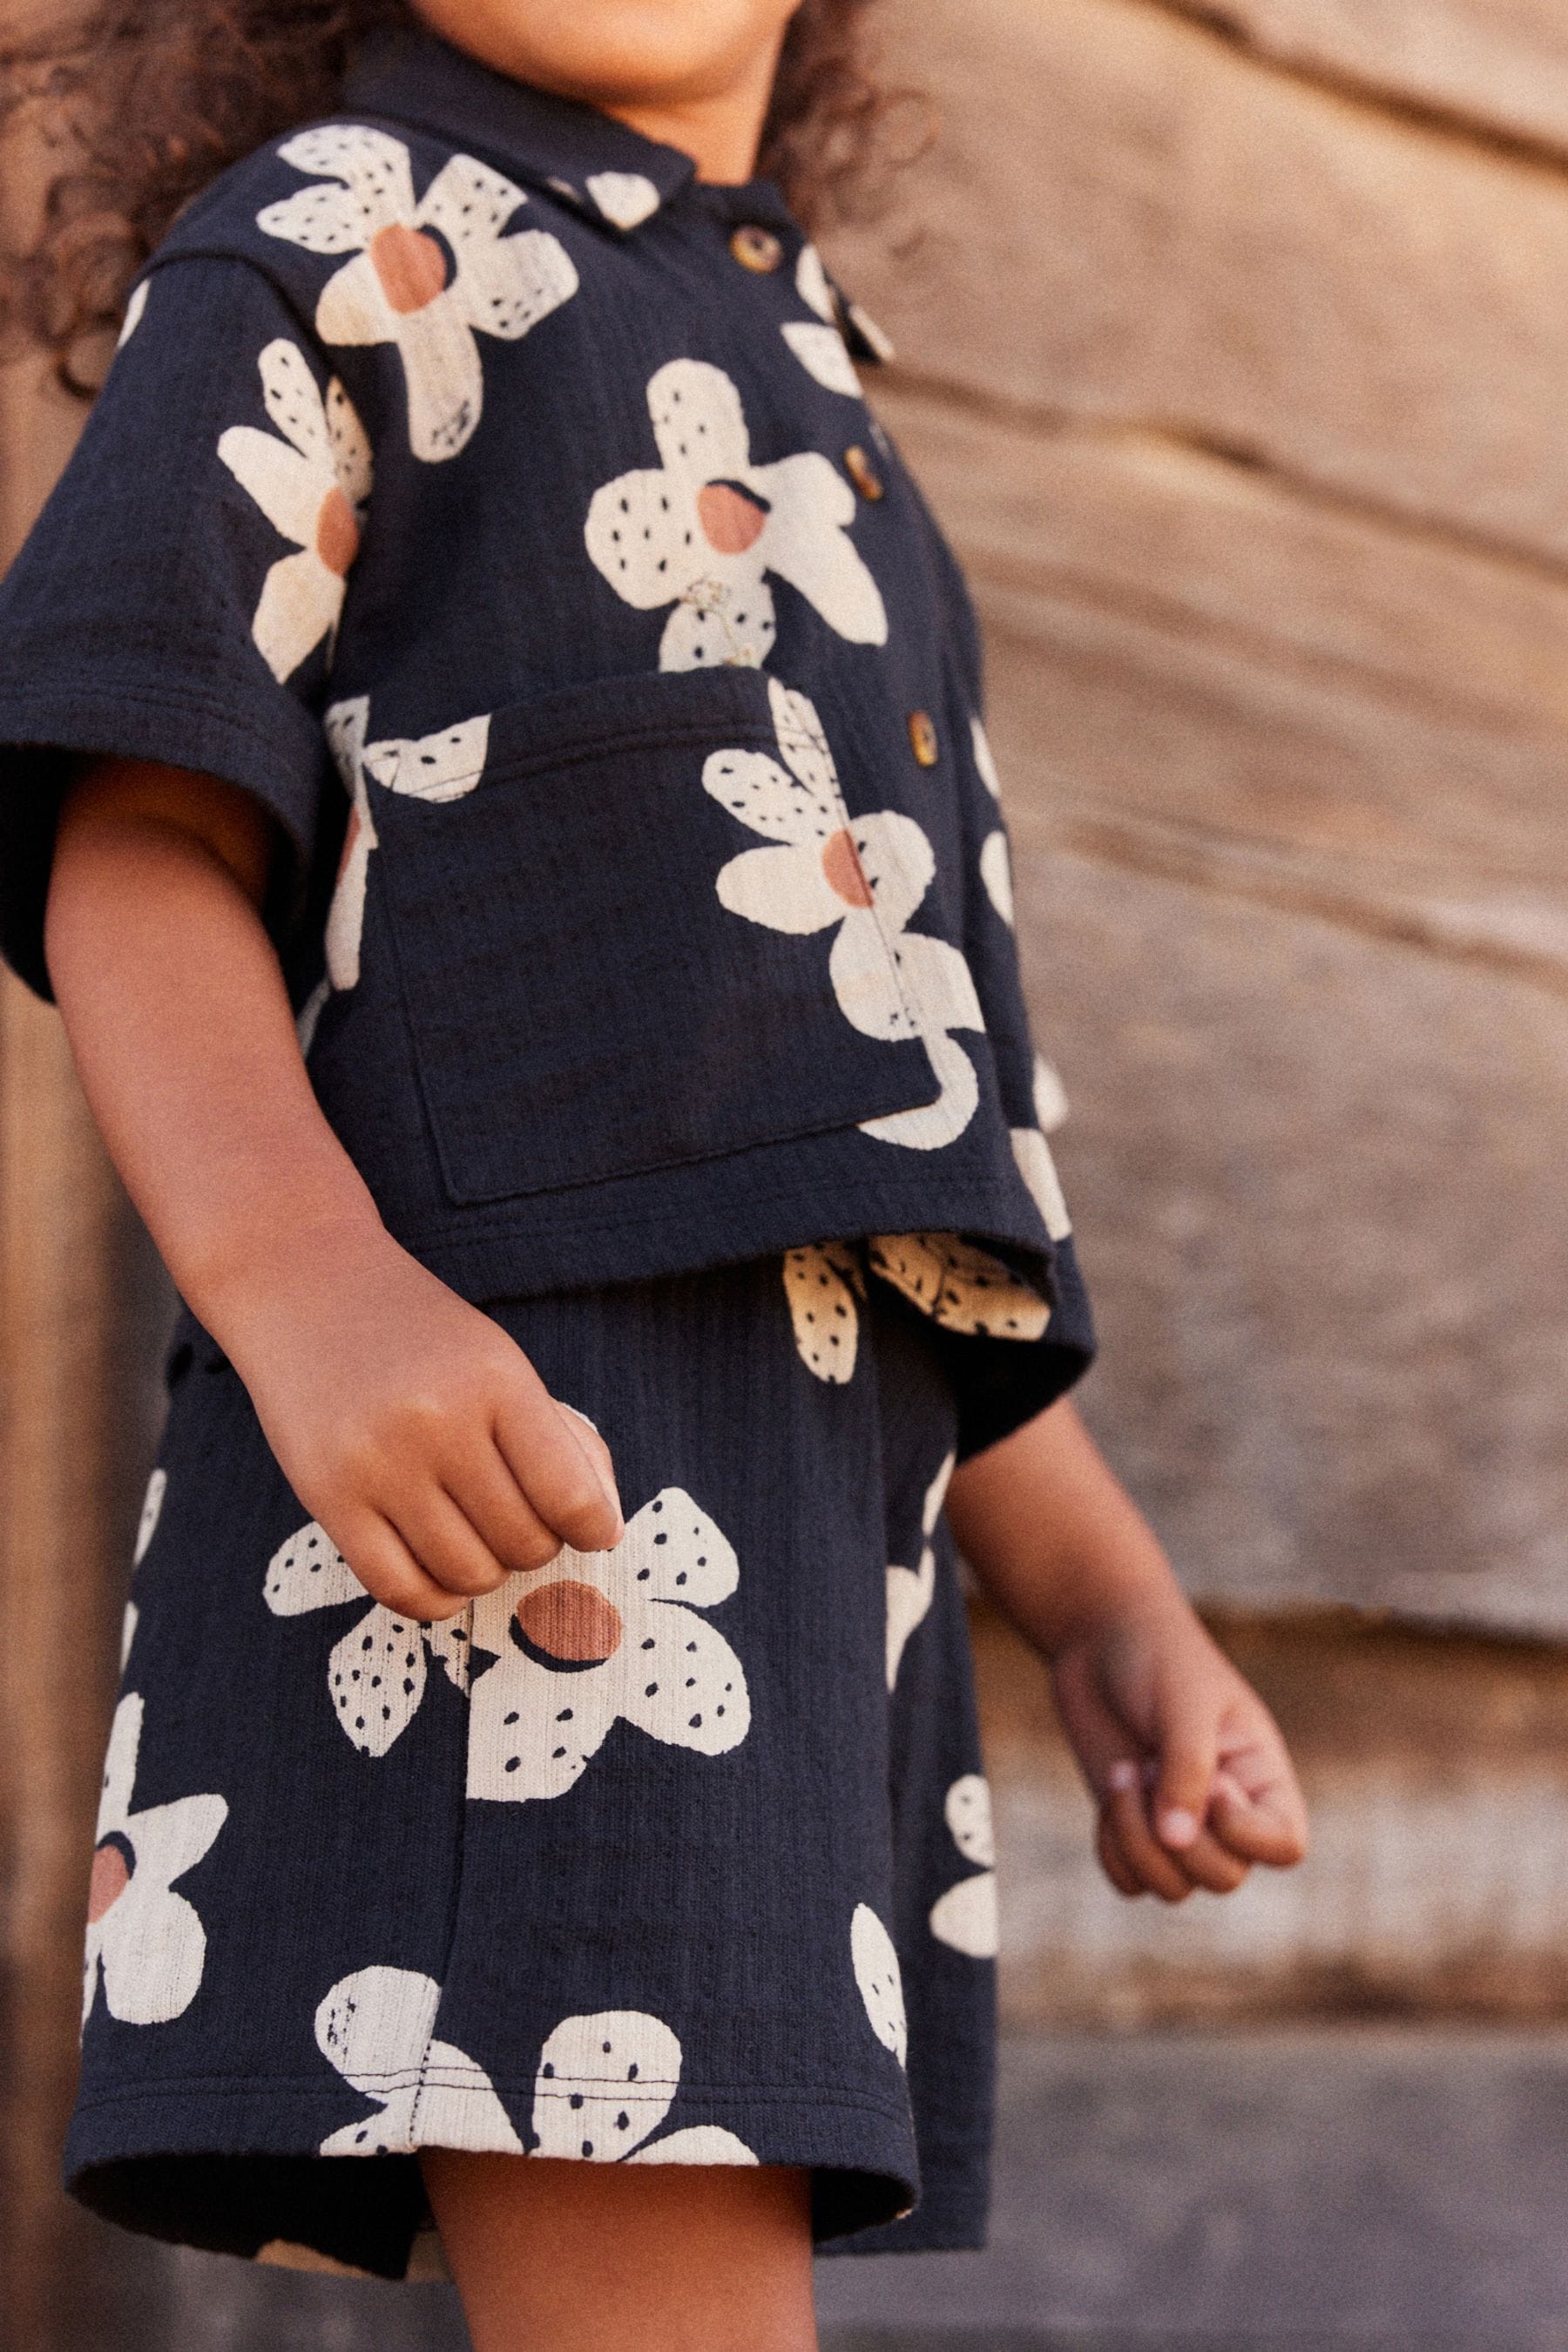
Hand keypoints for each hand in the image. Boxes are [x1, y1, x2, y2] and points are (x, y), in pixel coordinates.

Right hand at [217, 1219, 623, 1621]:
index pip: (571, 1496)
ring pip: (467, 1573)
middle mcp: (437, 1423)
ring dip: (486, 1571)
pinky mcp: (327, 1496)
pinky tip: (440, 1574)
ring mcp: (378, 1463)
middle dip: (536, 1545)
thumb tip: (606, 1530)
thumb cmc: (421, 1332)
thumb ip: (563, 1439)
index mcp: (496, 1381)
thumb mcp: (501, 1361)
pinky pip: (398, 1589)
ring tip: (476, 1537)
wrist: (307, 1283)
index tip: (590, 1529)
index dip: (593, 1528)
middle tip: (517, 1518)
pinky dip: (434, 1599)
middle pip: (523, 1541)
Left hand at [1050, 1597, 1308, 1900]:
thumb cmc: (1157, 1658)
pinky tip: (1110, 1796)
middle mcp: (1228, 1812)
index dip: (1245, 1833)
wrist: (1099, 1640)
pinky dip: (1113, 1851)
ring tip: (1124, 1773)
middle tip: (1146, 1766)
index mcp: (1262, 1776)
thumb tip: (1178, 1842)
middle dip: (1177, 1838)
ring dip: (1136, 1839)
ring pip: (1173, 1887)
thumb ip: (1187, 1769)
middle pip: (1224, 1877)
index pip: (1285, 1846)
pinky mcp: (1134, 1829)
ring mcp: (1180, 1825)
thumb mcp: (1183, 1703)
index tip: (1211, 1780)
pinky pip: (1130, 1882)